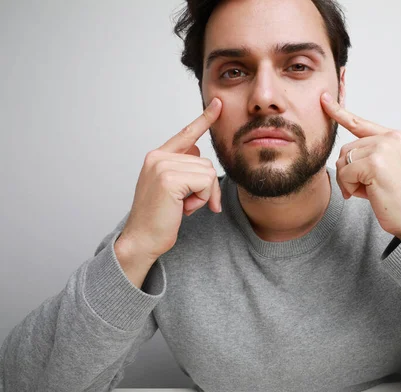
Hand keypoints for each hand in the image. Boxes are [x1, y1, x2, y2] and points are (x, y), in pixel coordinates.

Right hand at [119, 97, 222, 261]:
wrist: (142, 239)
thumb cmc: (159, 217)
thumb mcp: (172, 188)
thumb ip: (183, 166)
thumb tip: (198, 148)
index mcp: (158, 156)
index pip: (186, 133)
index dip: (204, 119)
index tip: (218, 103)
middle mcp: (158, 156)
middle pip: (206, 162)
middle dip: (206, 188)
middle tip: (186, 204)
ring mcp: (162, 165)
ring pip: (208, 173)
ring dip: (203, 195)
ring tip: (181, 206)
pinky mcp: (168, 178)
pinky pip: (205, 182)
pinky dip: (202, 199)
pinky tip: (183, 208)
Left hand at [320, 92, 400, 239]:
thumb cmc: (399, 198)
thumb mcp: (387, 169)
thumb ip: (369, 155)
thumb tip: (343, 155)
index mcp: (394, 137)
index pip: (359, 122)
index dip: (338, 112)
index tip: (324, 99)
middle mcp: (389, 138)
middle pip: (346, 149)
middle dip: (350, 172)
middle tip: (368, 188)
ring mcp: (382, 149)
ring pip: (343, 162)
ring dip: (349, 181)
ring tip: (371, 191)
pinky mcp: (374, 163)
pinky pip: (344, 174)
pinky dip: (350, 188)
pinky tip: (369, 194)